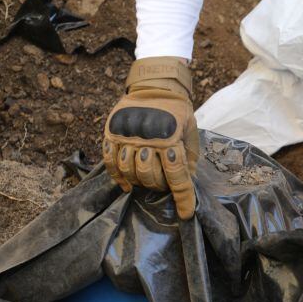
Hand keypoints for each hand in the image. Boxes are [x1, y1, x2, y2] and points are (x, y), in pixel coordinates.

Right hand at [102, 57, 198, 219]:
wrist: (155, 87)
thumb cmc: (178, 113)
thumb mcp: (192, 133)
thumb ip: (189, 159)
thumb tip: (187, 185)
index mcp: (171, 139)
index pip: (177, 177)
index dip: (183, 199)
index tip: (185, 215)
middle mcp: (148, 139)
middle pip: (150, 177)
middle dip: (158, 185)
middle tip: (162, 182)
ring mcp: (127, 136)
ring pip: (129, 173)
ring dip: (139, 181)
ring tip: (145, 179)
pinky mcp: (112, 133)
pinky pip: (110, 163)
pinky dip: (117, 177)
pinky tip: (126, 185)